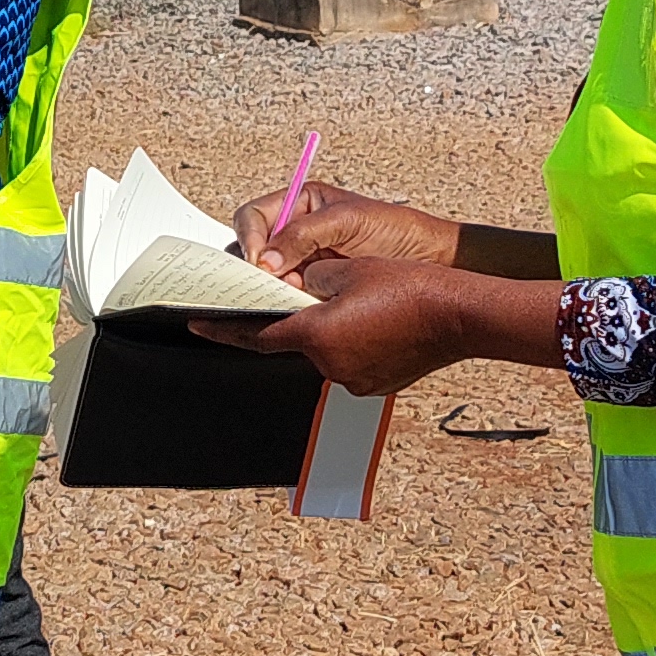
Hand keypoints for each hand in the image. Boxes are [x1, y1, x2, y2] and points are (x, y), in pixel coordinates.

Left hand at [195, 251, 482, 395]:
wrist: (458, 315)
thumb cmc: (407, 286)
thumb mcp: (347, 270)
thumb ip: (307, 279)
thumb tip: (292, 284)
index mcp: (315, 334)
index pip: (255, 334)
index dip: (224, 327)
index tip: (197, 323)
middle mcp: (327, 364)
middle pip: (295, 340)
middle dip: (298, 319)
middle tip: (318, 296)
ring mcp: (351, 379)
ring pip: (324, 350)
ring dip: (330, 331)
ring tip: (362, 306)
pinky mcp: (372, 385)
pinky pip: (349, 362)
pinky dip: (352, 344)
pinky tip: (375, 324)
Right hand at [233, 178, 456, 279]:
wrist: (430, 259)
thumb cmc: (397, 230)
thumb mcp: (348, 222)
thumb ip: (304, 235)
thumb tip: (266, 260)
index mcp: (300, 203)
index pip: (252, 216)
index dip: (248, 237)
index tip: (257, 260)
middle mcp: (296, 231)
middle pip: (251, 247)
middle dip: (254, 266)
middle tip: (268, 282)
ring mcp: (303, 261)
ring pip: (265, 276)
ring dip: (271, 286)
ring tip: (289, 293)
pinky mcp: (313, 287)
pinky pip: (286, 295)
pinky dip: (286, 301)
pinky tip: (298, 304)